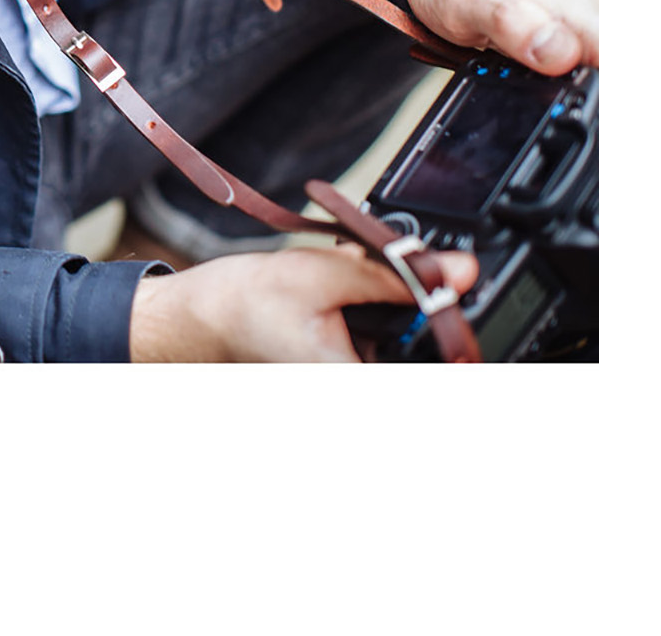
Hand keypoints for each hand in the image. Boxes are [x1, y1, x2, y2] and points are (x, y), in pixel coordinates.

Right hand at [129, 245, 478, 361]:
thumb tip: (460, 272)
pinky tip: (347, 292)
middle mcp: (356, 388)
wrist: (200, 317)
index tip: (458, 300)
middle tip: (402, 274)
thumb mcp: (327, 274)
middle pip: (424, 356)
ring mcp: (348, 380)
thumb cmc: (246, 303)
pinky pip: (381, 346)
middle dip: (421, 311)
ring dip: (396, 309)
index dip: (457, 337)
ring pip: (403, 346)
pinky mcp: (344, 371)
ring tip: (355, 279)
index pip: (441, 369)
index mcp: (355, 384)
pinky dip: (375, 316)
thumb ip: (399, 275)